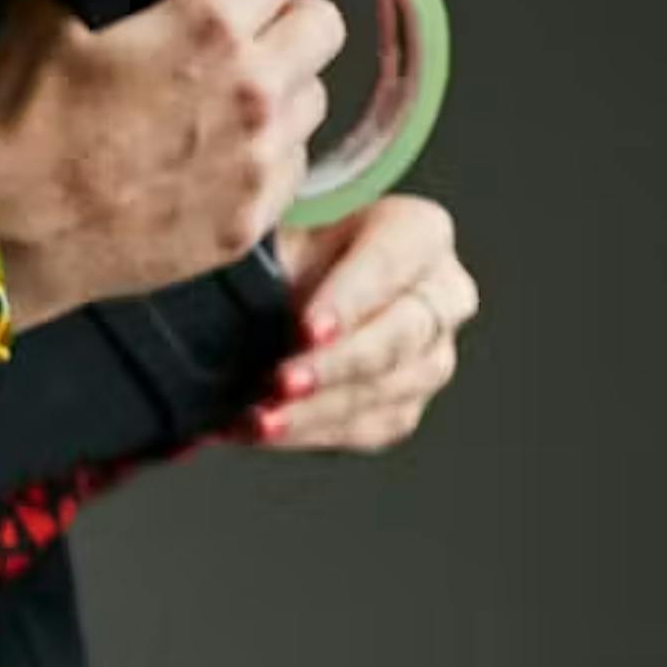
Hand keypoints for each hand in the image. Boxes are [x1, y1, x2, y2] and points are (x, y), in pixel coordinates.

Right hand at [0, 0, 351, 332]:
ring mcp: (259, 160)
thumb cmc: (21, 125)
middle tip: (237, 47)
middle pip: (322, 28)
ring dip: (281, 95)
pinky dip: (268, 162)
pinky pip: (296, 171)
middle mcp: (252, 90)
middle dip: (284, 27)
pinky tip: (216, 163)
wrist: (2, 236)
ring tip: (222, 108)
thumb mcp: (57, 9)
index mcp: (210, 27)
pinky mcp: (254, 220)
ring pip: (315, 101)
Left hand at [230, 192, 476, 458]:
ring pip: (385, 391)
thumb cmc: (294, 258)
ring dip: (317, 411)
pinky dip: (310, 433)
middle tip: (283, 381)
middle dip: (335, 364)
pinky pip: (366, 430)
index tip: (306, 328)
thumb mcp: (276, 233)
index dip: (349, 298)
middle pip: (400, 335)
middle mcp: (441, 297)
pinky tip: (266, 430)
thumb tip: (226, 243)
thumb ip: (254, 235)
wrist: (295, 298)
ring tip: (261, 418)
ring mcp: (430, 358)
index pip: (393, 261)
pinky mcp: (404, 407)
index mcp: (419, 233)